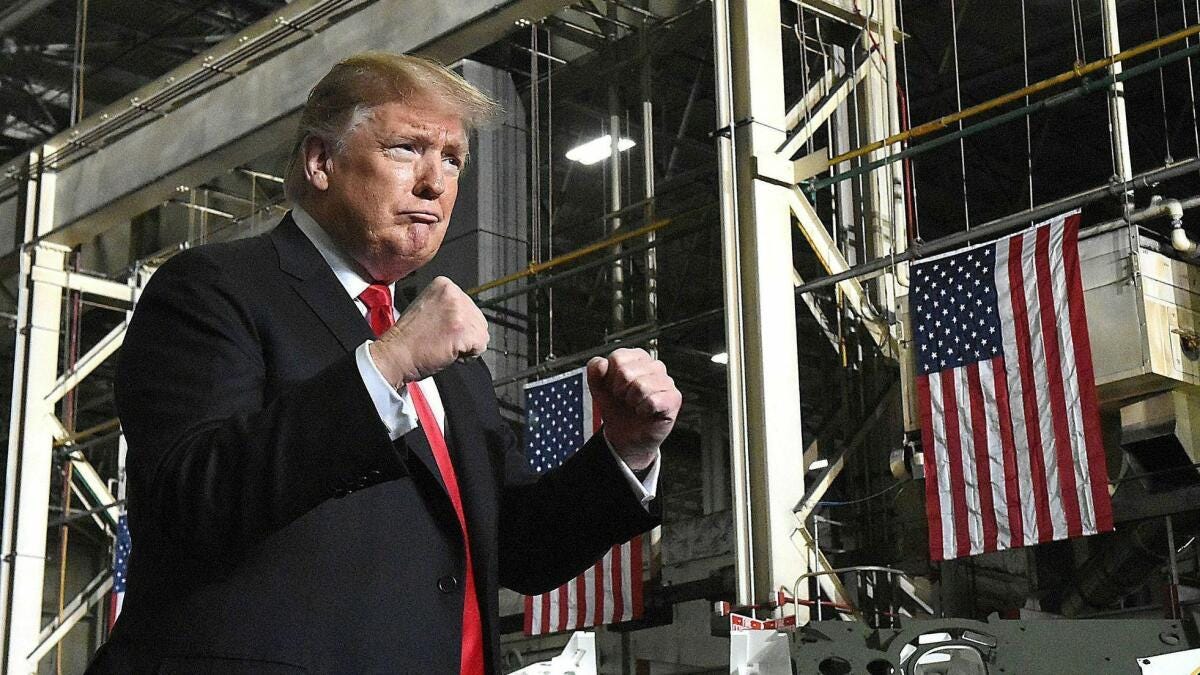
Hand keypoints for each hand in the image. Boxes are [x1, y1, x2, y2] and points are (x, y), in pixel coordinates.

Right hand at [369, 276, 487, 385]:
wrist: (395, 354)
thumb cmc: (407, 337)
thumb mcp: (427, 307)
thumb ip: (448, 306)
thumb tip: (467, 314)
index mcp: (444, 284)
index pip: (470, 306)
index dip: (458, 324)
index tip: (440, 329)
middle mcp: (453, 293)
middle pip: (479, 319)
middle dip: (464, 334)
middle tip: (441, 339)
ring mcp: (459, 311)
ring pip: (481, 333)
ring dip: (466, 346)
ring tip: (443, 345)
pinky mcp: (463, 330)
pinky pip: (480, 347)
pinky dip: (467, 356)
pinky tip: (448, 352)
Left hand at [586, 348, 681, 468]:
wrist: (625, 434)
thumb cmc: (617, 407)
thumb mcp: (598, 387)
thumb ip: (594, 370)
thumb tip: (601, 363)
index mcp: (636, 357)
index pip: (617, 357)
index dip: (610, 377)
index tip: (614, 387)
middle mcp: (654, 366)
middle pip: (626, 372)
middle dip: (620, 390)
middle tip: (625, 398)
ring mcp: (666, 381)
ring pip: (640, 386)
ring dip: (632, 401)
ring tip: (635, 404)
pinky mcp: (674, 398)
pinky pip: (653, 401)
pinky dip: (643, 410)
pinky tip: (645, 411)